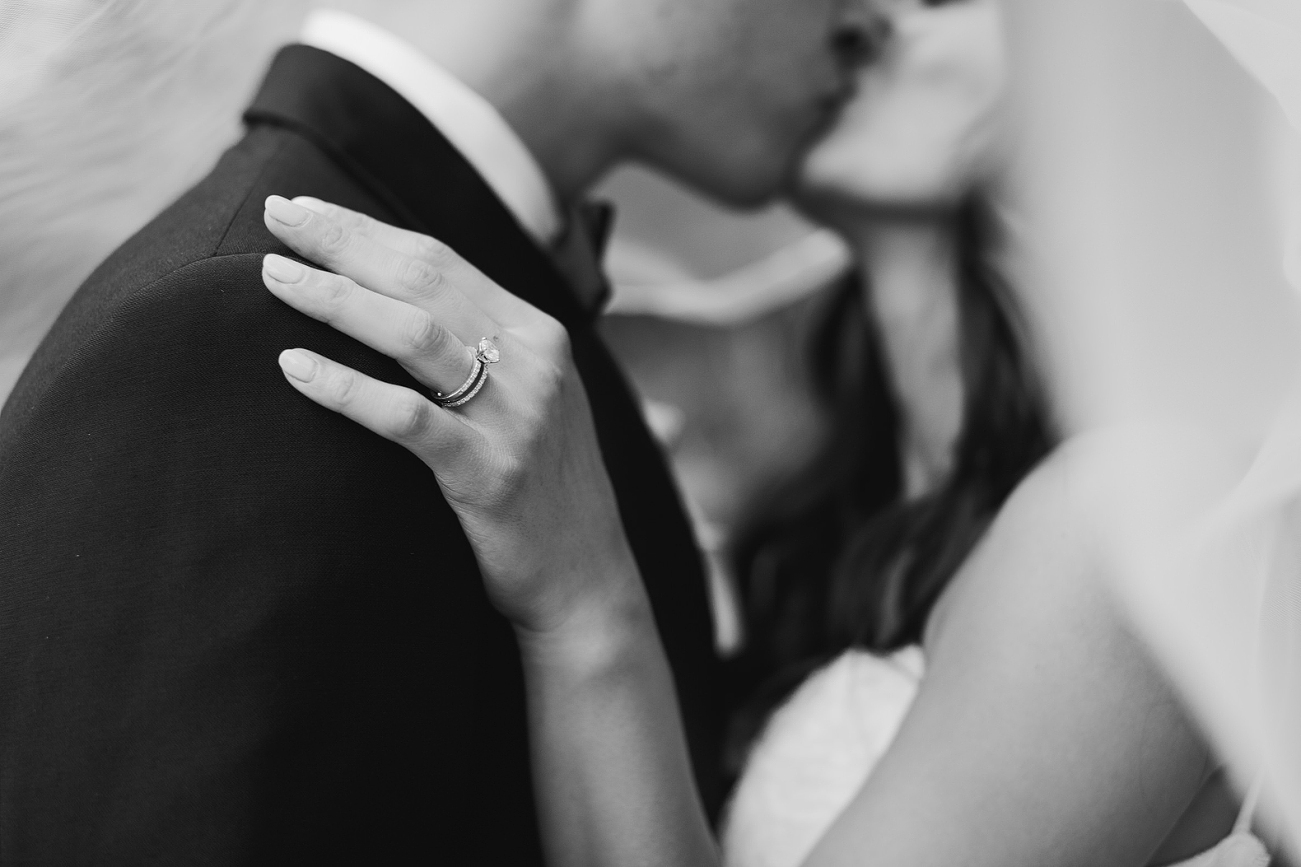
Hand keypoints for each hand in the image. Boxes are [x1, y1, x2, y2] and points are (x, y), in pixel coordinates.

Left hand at [259, 195, 641, 634]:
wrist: (584, 576)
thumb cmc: (537, 484)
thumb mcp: (526, 396)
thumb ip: (479, 345)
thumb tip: (391, 295)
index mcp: (537, 332)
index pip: (440, 259)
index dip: (365, 230)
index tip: (302, 210)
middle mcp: (533, 362)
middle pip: (423, 280)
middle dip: (342, 242)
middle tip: (276, 217)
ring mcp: (516, 416)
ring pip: (413, 335)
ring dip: (337, 299)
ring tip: (273, 279)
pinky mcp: (490, 473)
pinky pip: (407, 419)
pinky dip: (346, 388)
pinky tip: (294, 369)